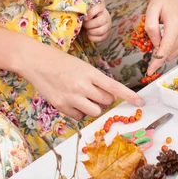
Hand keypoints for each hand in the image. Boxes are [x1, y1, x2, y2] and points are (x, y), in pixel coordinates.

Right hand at [18, 43, 142, 119]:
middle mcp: (82, 86)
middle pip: (107, 101)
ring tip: (84, 97)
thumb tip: (109, 97)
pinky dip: (80, 112)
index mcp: (90, 73)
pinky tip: (72, 101)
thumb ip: (96, 81)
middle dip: (106, 99)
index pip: (114, 87)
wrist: (37, 62)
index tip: (140, 101)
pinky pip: (80, 116)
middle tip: (96, 92)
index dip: (129, 95)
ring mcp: (71, 97)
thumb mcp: (83, 67)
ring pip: (95, 111)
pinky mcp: (61, 106)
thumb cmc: (62, 62)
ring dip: (94, 107)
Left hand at [84, 2, 111, 42]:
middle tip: (84, 25)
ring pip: (100, 31)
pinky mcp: (107, 34)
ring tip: (87, 30)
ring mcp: (108, 26)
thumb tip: (80, 18)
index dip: (90, 14)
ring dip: (91, 32)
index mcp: (101, 8)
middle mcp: (106, 17)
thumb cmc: (90, 15)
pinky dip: (92, 38)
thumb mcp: (87, 11)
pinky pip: (100, 38)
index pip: (97, 8)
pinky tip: (89, 34)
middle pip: (99, 22)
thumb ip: (83, 12)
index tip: (85, 18)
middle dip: (89, 25)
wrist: (97, 19)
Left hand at [144, 0, 177, 75]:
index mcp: (175, 23)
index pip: (165, 48)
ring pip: (174, 54)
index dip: (156, 62)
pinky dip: (171, 48)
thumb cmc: (163, 0)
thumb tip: (155, 45)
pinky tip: (169, 37)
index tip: (149, 72)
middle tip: (152, 39)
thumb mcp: (151, 8)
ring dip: (165, 50)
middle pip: (169, 53)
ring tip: (162, 34)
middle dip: (158, 52)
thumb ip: (151, 27)